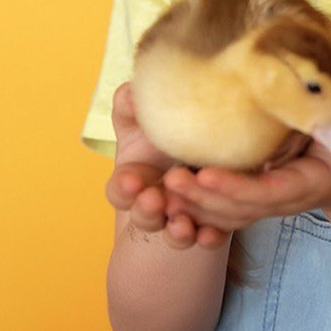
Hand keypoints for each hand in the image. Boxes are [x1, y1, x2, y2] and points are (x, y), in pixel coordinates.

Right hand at [105, 82, 220, 249]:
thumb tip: (132, 92)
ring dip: (175, 231)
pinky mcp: (210, 222)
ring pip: (173, 232)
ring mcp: (181, 216)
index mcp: (134, 177)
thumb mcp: (145, 115)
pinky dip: (207, 238)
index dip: (123, 188)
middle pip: (143, 216)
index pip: (119, 189)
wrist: (208, 139)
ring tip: (182, 225)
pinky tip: (210, 234)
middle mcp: (154, 202)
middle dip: (146, 211)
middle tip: (154, 199)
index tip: (132, 180)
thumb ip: (132, 103)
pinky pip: (207, 237)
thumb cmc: (167, 124)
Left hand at [162, 112, 330, 234]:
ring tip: (156, 192)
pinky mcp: (252, 198)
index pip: (267, 191)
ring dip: (191, 206)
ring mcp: (266, 203)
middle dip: (201, 198)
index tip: (205, 175)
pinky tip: (166, 198)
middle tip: (167, 181)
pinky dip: (194, 207)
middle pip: (237, 209)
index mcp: (306, 183)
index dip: (236, 187)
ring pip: (224, 214)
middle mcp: (282, 200)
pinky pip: (221, 211)